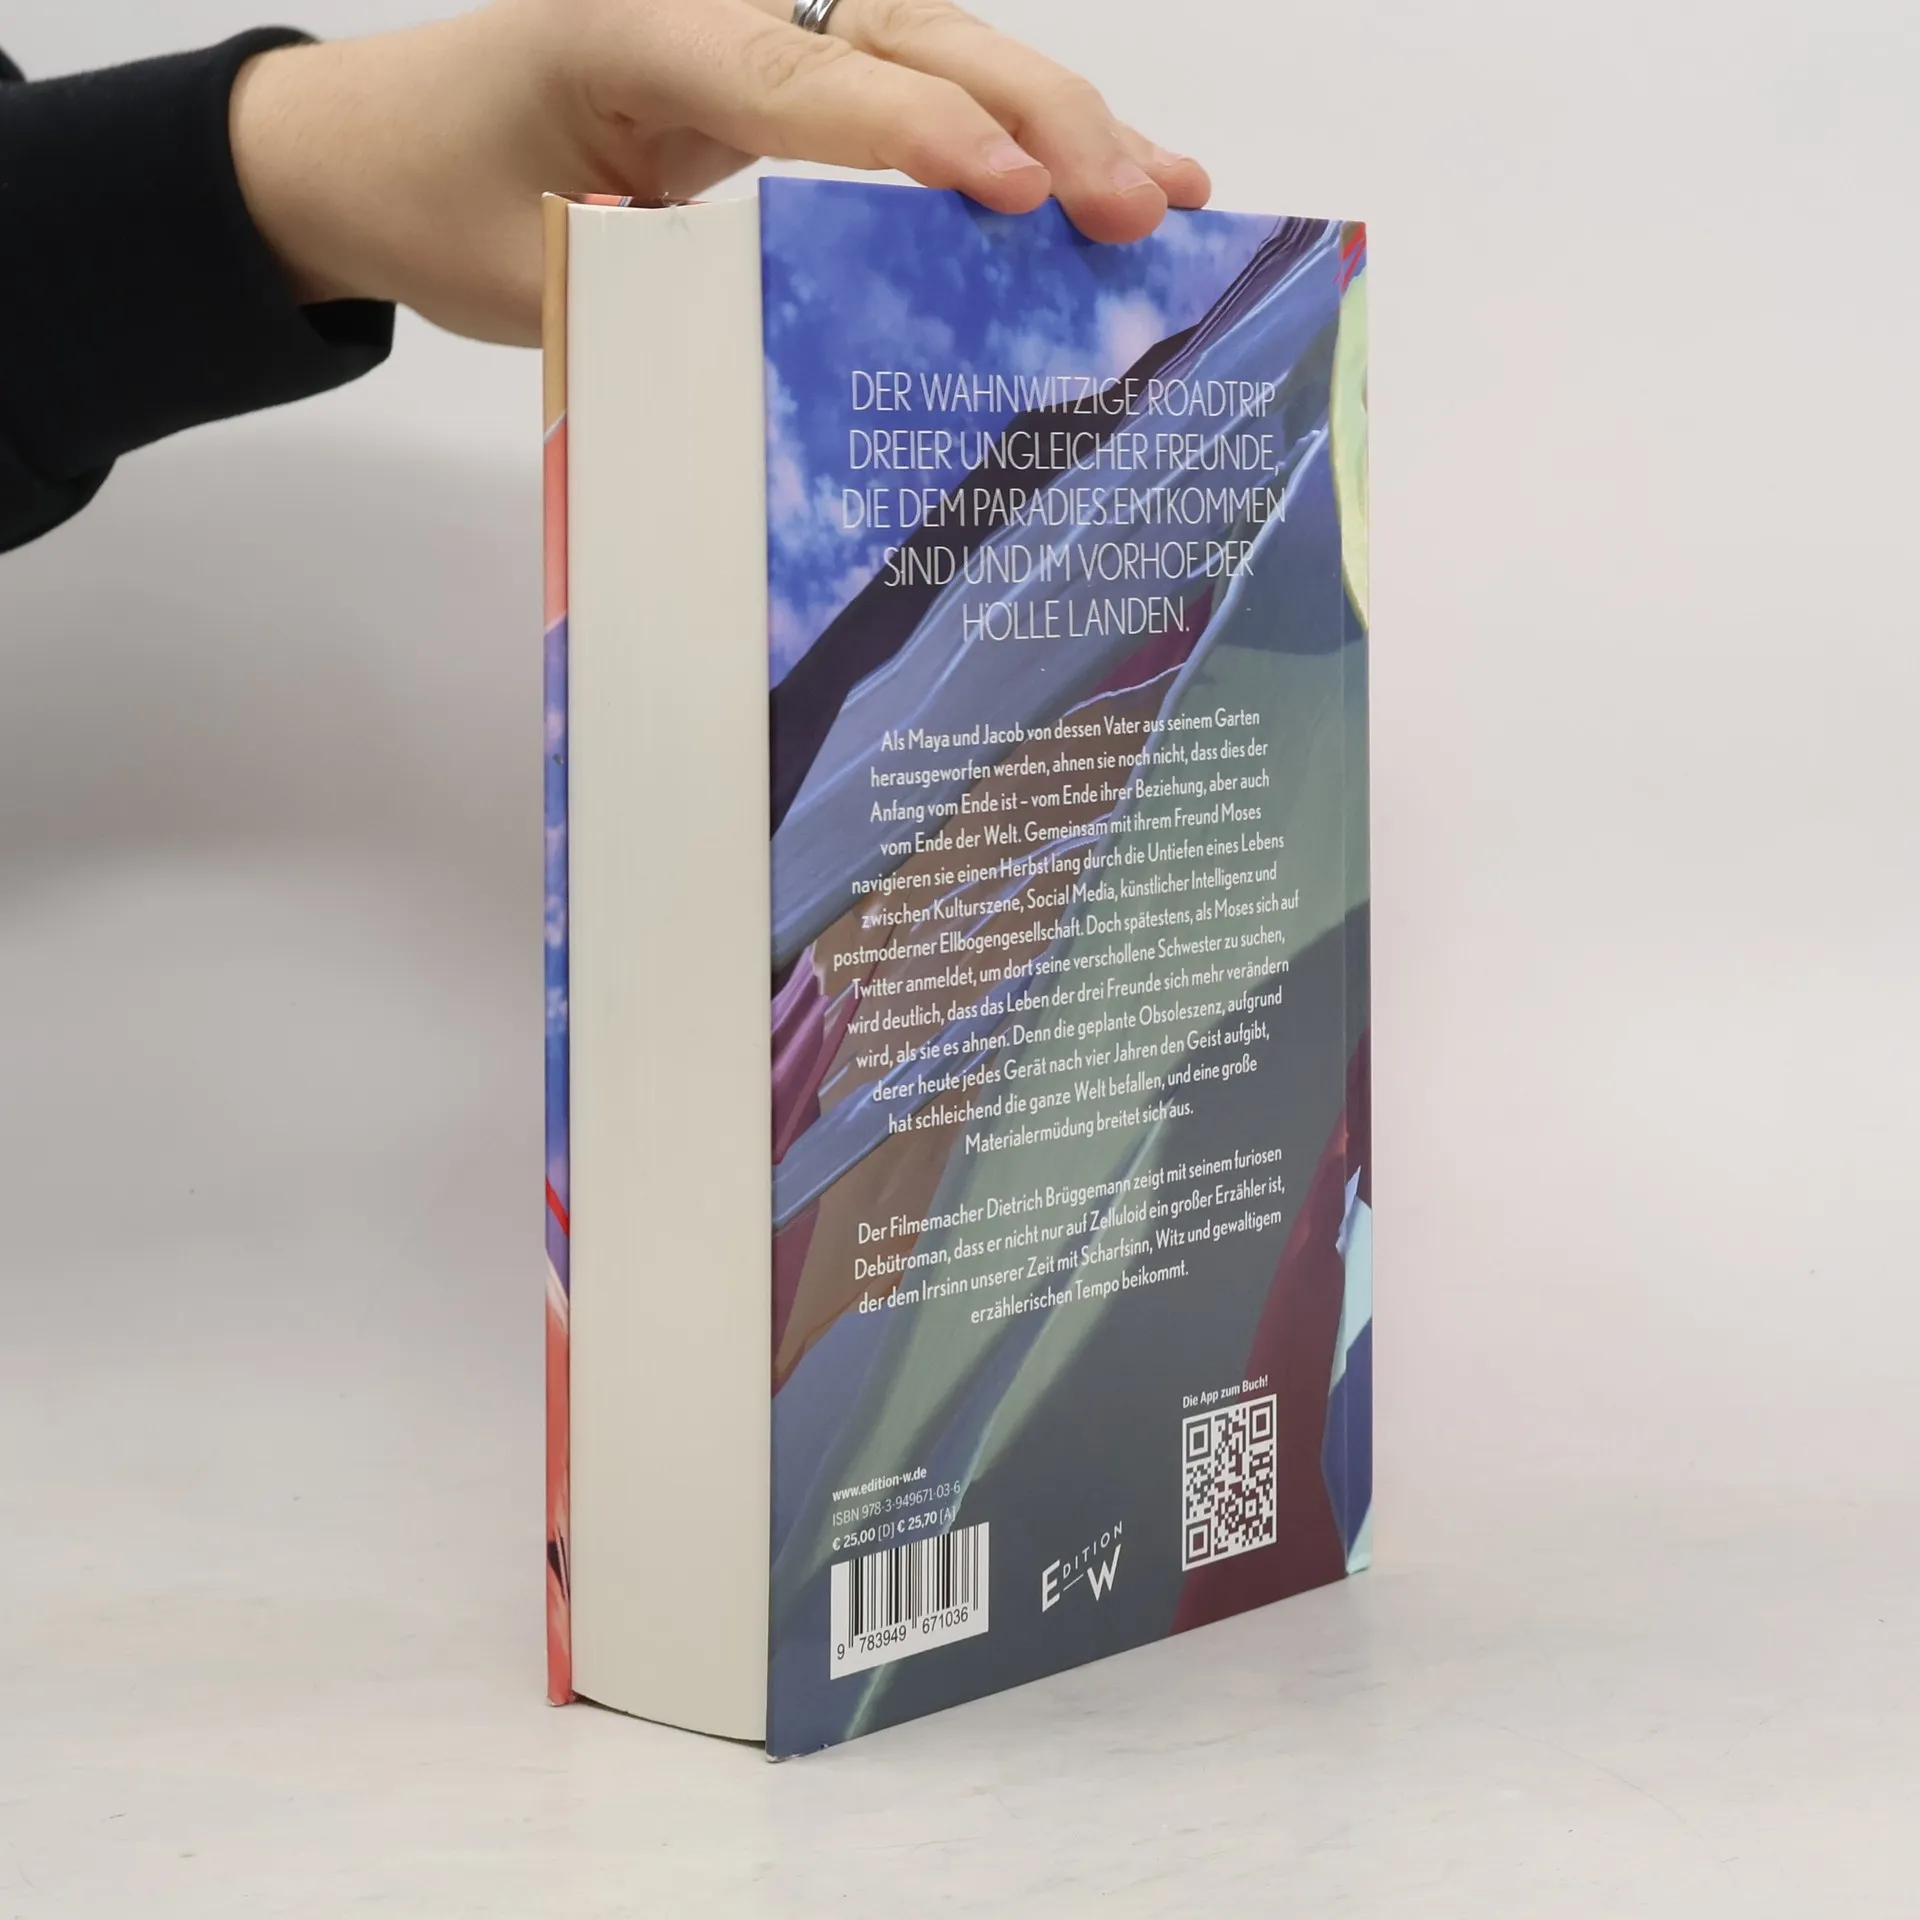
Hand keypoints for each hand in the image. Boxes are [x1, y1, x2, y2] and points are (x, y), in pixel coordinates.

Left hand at [229, 0, 1211, 345]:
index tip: (1016, 195)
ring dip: (1059, 120)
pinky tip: (1102, 170)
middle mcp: (718, 6)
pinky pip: (916, 86)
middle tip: (1135, 208)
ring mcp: (764, 26)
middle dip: (1035, 121)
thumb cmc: (438, 200)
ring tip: (1166, 194)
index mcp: (633, 26)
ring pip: (939, 49)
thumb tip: (810, 337)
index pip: (797, 78)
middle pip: (910, 38)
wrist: (380, 142)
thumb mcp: (529, 266)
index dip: (916, 135)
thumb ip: (659, 282)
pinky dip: (1009, 131)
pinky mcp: (789, 71)